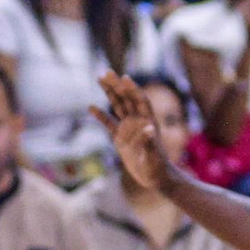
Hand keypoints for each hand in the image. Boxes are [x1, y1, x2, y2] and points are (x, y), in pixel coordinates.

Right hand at [94, 71, 173, 191]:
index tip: (124, 78)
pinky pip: (109, 124)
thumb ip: (150, 142)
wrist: (155, 178)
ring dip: (110, 92)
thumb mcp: (154, 156)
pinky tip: (91, 107)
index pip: (140, 101)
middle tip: (106, 72)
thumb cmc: (158, 167)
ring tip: (99, 78)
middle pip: (127, 98)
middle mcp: (138, 121)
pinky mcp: (120, 138)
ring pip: (118, 106)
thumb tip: (149, 128)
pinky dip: (101, 116)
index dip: (133, 89)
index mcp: (148, 121)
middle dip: (117, 85)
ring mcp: (128, 128)